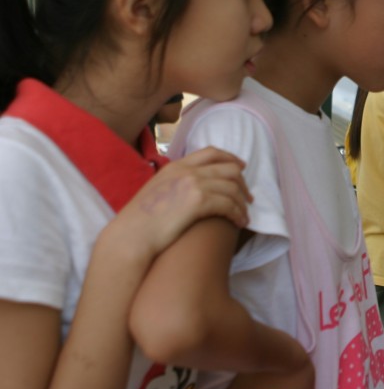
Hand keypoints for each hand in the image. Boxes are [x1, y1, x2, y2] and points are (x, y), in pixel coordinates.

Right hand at [107, 147, 251, 261]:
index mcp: (176, 165)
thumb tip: (192, 190)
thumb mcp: (157, 191)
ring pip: (232, 187)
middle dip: (243, 183)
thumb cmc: (140, 222)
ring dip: (242, 203)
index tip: (242, 168)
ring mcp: (193, 183)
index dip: (231, 158)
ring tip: (245, 215)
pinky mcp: (198, 201)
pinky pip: (229, 204)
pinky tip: (239, 223)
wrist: (130, 236)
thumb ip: (175, 183)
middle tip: (248, 198)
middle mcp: (186, 170)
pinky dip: (238, 213)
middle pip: (228, 168)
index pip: (211, 152)